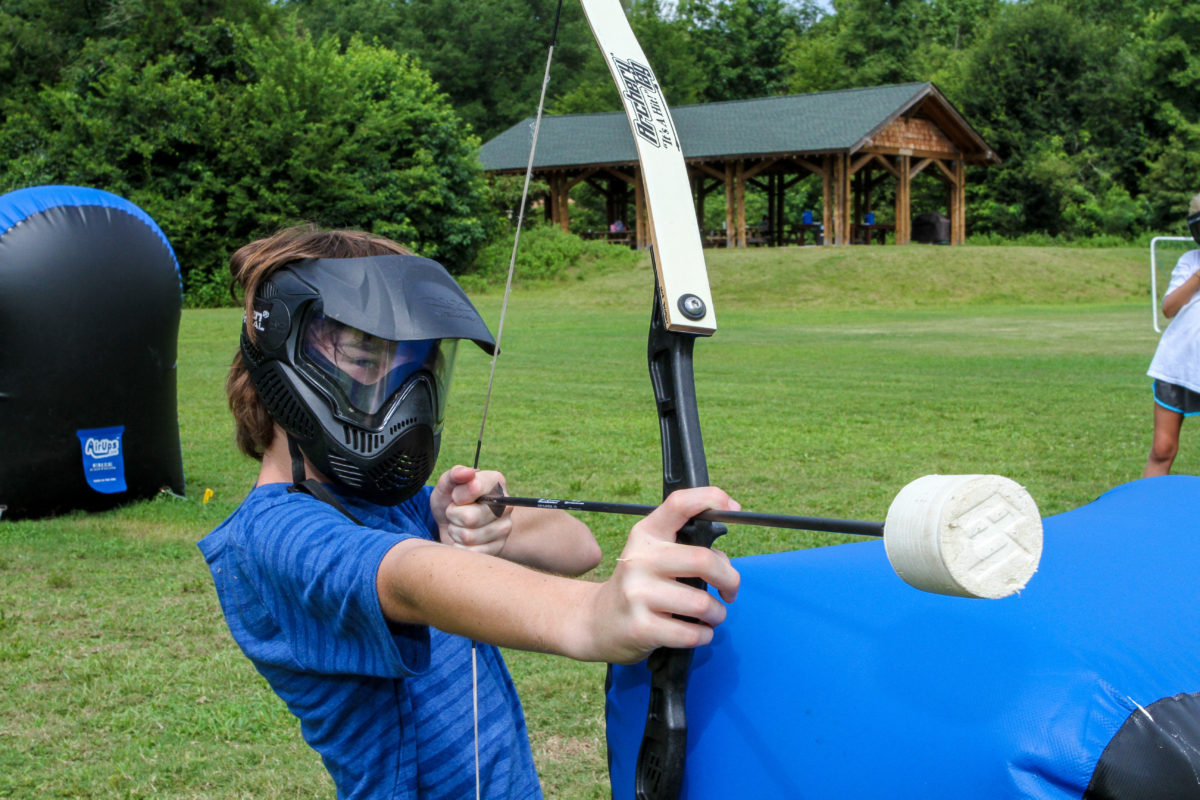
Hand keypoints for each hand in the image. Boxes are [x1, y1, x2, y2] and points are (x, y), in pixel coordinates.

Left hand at [430, 465, 512, 556]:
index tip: (455, 496)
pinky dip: (459, 547)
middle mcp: (506, 505)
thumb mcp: (446, 485)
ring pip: (468, 536)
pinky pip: (471, 552)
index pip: (475, 488)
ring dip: (455, 532)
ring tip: (458, 525)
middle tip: (455, 513)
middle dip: (453, 516)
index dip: (457, 495)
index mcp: (496, 482)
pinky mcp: (498, 548)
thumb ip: (454, 475)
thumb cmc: (449, 500)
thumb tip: (466, 472)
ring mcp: (505, 528)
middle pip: (470, 517)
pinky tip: (463, 540)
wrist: (449, 523)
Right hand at [582, 486, 741, 664]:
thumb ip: (685, 548)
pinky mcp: (641, 628)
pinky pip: (692, 633)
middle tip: (730, 591)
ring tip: (710, 616)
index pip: (679, 504)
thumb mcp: (652, 556)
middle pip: (704, 560)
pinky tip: (696, 631)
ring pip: (703, 603)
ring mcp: (637, 594)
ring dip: (717, 614)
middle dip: (731, 580)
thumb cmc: (640, 586)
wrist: (597, 622)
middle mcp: (640, 559)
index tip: (735, 510)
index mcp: (646, 535)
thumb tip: (725, 564)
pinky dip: (704, 635)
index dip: (712, 498)